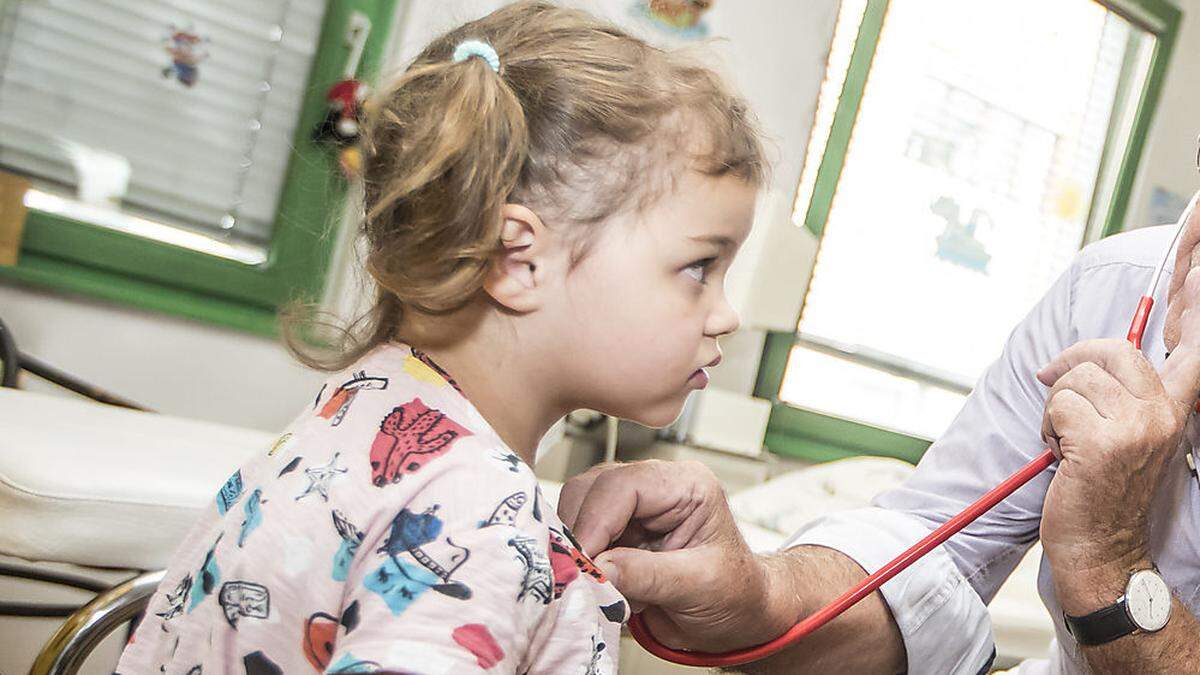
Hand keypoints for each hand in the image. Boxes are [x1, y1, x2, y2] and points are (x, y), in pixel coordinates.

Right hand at [558, 460, 791, 650]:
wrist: (737, 615)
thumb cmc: (734, 593)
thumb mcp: (700, 586)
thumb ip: (648, 574)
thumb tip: (598, 568)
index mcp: (686, 485)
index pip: (623, 485)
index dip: (596, 522)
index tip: (584, 563)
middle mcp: (655, 486)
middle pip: (591, 490)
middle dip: (584, 536)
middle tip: (586, 577)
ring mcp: (632, 506)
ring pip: (577, 508)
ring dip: (582, 550)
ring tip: (608, 585)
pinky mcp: (616, 528)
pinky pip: (579, 534)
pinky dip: (584, 562)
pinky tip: (609, 585)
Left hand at [1037, 268, 1199, 611]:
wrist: (1100, 545)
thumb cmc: (1104, 485)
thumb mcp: (1128, 433)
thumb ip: (1127, 392)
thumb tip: (1103, 351)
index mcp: (1175, 404)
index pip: (1194, 347)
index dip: (1196, 305)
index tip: (1199, 270)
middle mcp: (1166, 411)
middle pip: (1111, 347)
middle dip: (1071, 365)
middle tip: (1060, 396)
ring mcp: (1139, 426)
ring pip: (1076, 377)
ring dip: (1056, 407)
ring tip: (1069, 439)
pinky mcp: (1106, 441)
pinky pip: (1059, 403)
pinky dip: (1049, 426)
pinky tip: (1063, 454)